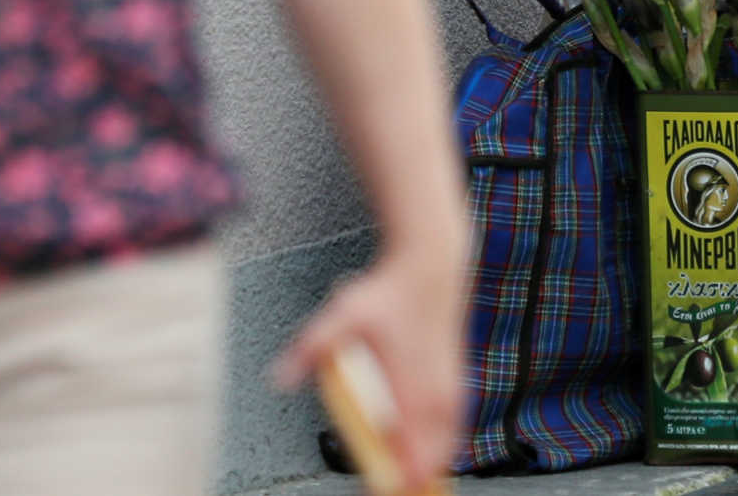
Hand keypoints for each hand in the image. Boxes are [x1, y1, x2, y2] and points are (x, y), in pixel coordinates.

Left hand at [273, 238, 468, 488]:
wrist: (431, 264)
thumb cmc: (389, 292)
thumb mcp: (343, 315)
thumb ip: (311, 349)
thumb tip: (280, 378)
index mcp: (410, 387)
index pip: (412, 452)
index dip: (399, 479)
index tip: (384, 490)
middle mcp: (436, 392)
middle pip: (434, 457)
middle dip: (415, 478)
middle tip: (395, 488)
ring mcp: (450, 386)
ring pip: (449, 443)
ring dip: (431, 462)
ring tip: (411, 479)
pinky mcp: (457, 379)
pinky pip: (454, 426)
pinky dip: (442, 444)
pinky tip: (428, 449)